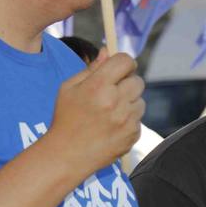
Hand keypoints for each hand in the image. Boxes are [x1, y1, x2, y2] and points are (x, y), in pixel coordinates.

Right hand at [48, 50, 144, 172]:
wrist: (67, 155)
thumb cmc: (65, 118)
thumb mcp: (69, 88)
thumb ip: (91, 68)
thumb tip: (107, 51)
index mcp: (98, 86)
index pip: (125, 61)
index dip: (123, 63)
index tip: (119, 69)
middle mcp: (115, 101)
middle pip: (137, 81)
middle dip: (127, 83)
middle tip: (112, 92)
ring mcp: (126, 120)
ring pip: (140, 101)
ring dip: (129, 103)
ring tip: (110, 113)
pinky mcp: (132, 135)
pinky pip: (138, 120)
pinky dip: (129, 121)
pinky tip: (111, 127)